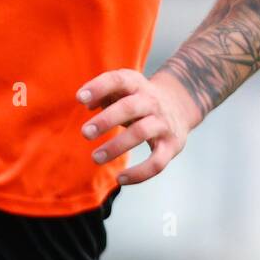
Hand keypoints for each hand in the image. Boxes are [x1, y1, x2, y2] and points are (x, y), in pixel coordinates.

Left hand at [75, 67, 199, 185]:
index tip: (79, 98)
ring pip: (141, 133)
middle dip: (106, 120)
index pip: (118, 80)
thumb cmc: (138, 99)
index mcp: (136, 84)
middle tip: (85, 133)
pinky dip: (139, 174)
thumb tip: (86, 102)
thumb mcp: (123, 89)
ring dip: (117, 146)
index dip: (99, 87)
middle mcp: (152, 102)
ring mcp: (163, 124)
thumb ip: (102, 92)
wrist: (179, 106)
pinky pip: (157, 163)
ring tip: (95, 157)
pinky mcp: (172, 146)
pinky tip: (120, 179)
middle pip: (130, 107)